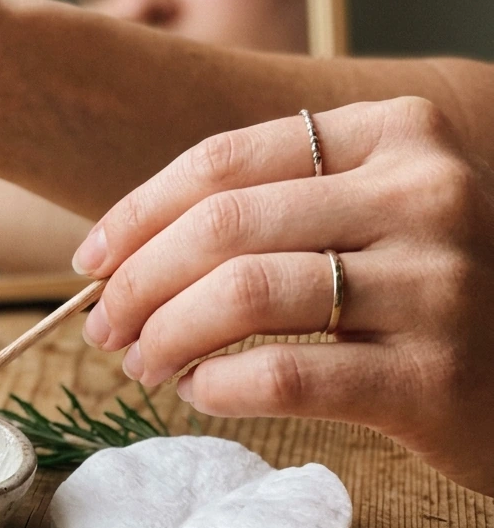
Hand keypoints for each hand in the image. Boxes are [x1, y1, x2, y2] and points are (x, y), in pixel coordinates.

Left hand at [73, 97, 493, 494]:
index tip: (90, 260)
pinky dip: (216, 387)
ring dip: (165, 335)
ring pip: (244, 295)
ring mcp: (438, 283)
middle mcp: (424, 194)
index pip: (225, 161)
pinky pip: (283, 375)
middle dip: (137, 281)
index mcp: (395, 135)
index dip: (138, 213)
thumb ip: (272, 205)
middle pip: (223, 226)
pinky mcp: (434, 377)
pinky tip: (200, 392)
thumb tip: (123, 246)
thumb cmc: (429, 288)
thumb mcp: (372, 213)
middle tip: (104, 324)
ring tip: (143, 361)